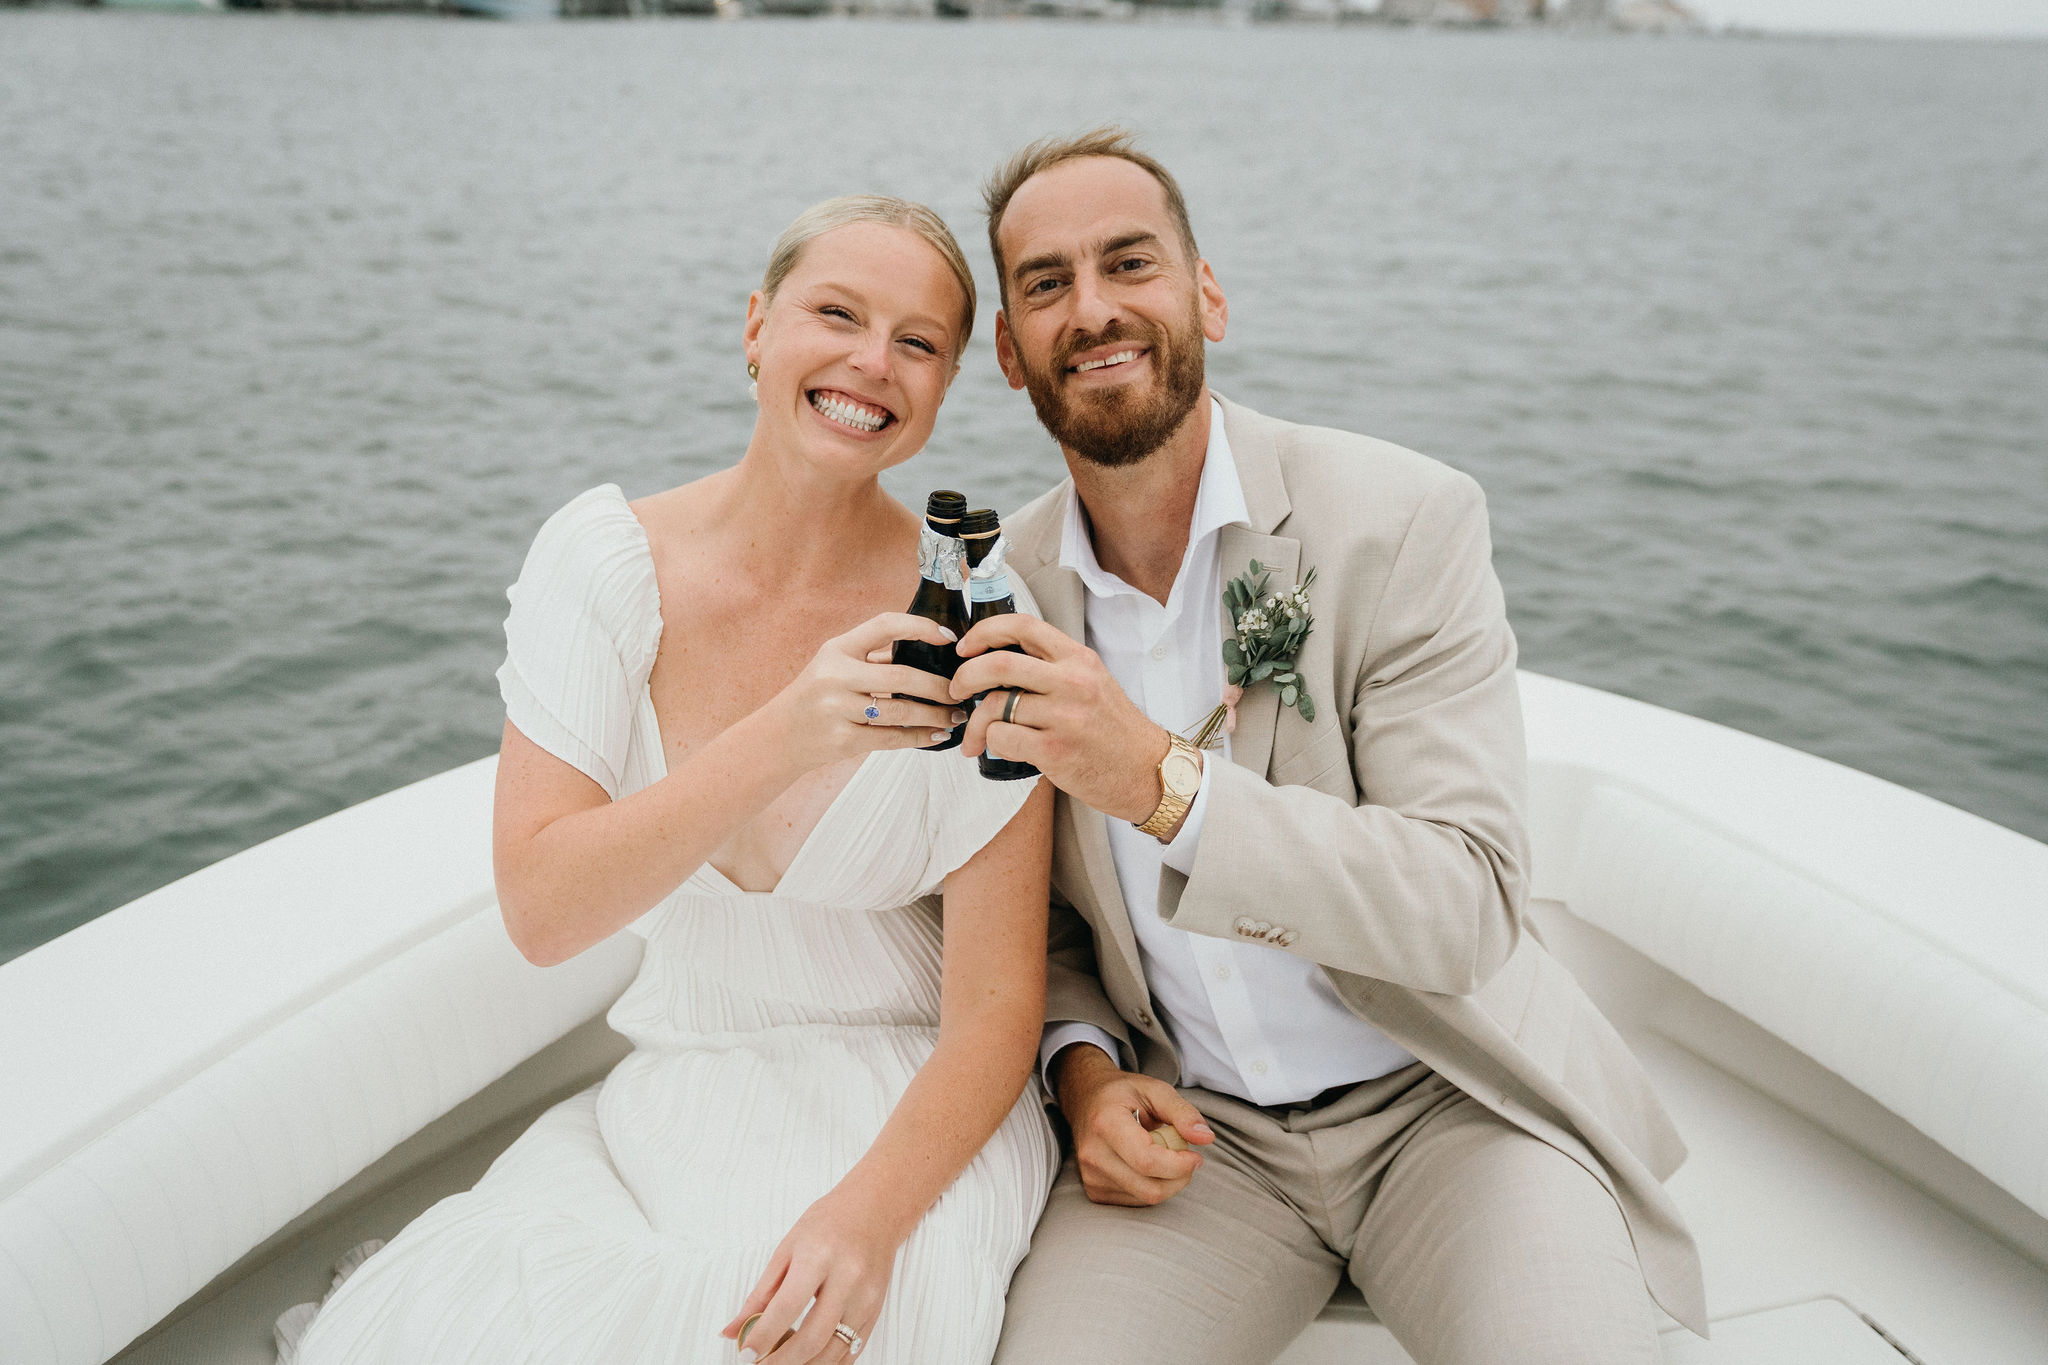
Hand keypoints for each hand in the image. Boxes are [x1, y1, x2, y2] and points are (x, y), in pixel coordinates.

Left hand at [720, 1189, 895, 1363]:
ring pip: (833, 1351)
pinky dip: (826, 1364)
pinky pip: (851, 1352)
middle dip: (781, 1361)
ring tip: (780, 1362)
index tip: (745, 1354)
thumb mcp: (788, 1249)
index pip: (787, 1307)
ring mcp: (866, 1298)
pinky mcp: (876, 1311)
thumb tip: (733, 1330)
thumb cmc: (829, 1222)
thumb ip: (761, 1294)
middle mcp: (847, 1278)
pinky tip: (807, 1362)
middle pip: (812, 1337)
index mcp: (819, 1256)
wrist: (875, 1209)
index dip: (763, 1336)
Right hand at [767, 613, 968, 768]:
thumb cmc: (816, 696)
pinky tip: (936, 735)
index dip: (919, 627)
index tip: (948, 636)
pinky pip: (891, 738)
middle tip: (959, 692)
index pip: (884, 625)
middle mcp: (835, 675)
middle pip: (901, 675)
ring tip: (954, 716)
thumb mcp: (834, 664)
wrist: (780, 735)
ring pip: (901, 710)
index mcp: (837, 648)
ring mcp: (837, 708)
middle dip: (938, 686)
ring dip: (935, 715)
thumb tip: (928, 650)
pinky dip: (919, 737)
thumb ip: (873, 656)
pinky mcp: (842, 739)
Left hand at [951, 616, 1167, 823]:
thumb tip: (997, 666)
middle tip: (956, 691)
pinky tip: (1002, 751)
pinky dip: (993, 744)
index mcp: (1079, 659)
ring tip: (975, 740)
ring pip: (995, 705)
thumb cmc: (1114, 732)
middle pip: (999, 664)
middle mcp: (1072, 681)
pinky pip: (1001, 737)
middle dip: (965, 677)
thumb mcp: (1092, 684)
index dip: (986, 631)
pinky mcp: (1054, 749)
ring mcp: (1064, 715)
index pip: (1024, 626)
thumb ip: (1053, 669)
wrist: (1147, 771)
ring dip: (975, 725)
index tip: (967, 647)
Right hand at [1052, 1044, 1214, 1206]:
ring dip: (1167, 1182)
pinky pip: (1137, 1201)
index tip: (1196, 1156)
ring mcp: (1091, 1177)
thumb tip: (1205, 1138)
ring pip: (1146, 1198)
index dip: (1179, 1165)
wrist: (1086, 1099)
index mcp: (1106, 1124)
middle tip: (1187, 1158)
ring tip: (1162, 1154)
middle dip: (1179, 1178)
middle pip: (1149, 1188)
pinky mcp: (1095, 1192)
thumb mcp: (1154, 1089)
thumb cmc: (1123, 1094)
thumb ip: (1182, 1112)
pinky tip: (1147, 1165)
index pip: (1147, 1161)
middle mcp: (1093, 1155)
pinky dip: (1152, 1186)